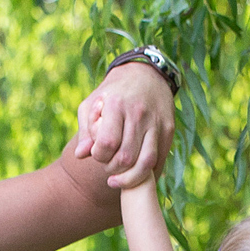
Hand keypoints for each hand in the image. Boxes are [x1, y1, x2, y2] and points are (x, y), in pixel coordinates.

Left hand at [75, 62, 177, 189]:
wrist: (146, 74)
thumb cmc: (113, 93)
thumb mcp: (92, 103)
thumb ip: (85, 130)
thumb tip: (80, 155)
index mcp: (116, 104)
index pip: (108, 143)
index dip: (99, 156)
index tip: (97, 154)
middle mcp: (138, 114)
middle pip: (126, 157)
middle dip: (113, 168)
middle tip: (108, 166)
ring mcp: (156, 123)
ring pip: (146, 163)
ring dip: (131, 176)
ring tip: (120, 176)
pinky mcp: (168, 129)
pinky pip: (159, 159)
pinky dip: (147, 173)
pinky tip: (136, 174)